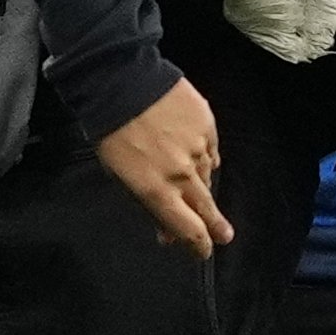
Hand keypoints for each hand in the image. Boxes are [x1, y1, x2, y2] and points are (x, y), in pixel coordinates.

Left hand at [92, 78, 231, 257]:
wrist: (122, 82)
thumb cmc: (110, 131)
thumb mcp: (119, 174)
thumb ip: (147, 202)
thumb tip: (165, 229)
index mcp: (156, 190)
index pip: (186, 228)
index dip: (197, 245)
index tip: (203, 252)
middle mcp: (183, 174)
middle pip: (205, 208)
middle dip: (214, 226)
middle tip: (224, 236)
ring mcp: (199, 148)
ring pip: (207, 176)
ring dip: (200, 184)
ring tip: (193, 183)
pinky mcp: (208, 126)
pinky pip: (210, 150)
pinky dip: (203, 156)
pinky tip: (194, 153)